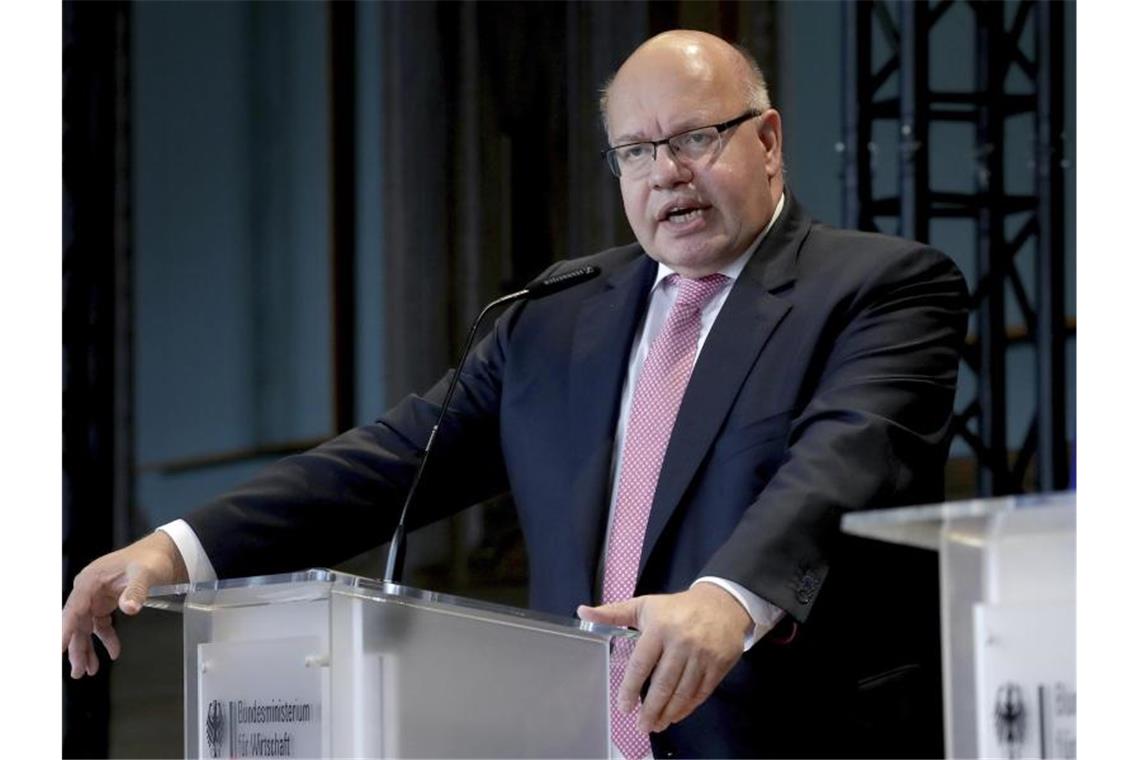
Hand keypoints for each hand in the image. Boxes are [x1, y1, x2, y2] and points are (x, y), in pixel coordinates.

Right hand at [62, 531, 187, 678]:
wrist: (165, 553)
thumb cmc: (151, 557)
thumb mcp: (145, 573)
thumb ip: (136, 590)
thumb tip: (129, 608)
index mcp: (91, 580)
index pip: (73, 609)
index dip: (65, 630)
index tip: (59, 648)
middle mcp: (90, 590)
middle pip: (77, 622)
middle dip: (77, 647)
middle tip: (79, 670)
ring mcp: (98, 597)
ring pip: (87, 627)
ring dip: (87, 648)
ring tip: (90, 669)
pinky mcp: (108, 603)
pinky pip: (101, 625)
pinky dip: (106, 639)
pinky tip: (113, 652)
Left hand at [577, 583, 752, 732]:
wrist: (722, 604)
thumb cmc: (676, 608)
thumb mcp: (644, 606)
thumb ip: (613, 612)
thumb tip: (582, 611)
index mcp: (660, 627)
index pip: (642, 664)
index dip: (631, 688)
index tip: (624, 707)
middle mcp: (682, 642)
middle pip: (663, 683)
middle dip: (651, 709)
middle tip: (642, 725)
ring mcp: (702, 655)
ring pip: (683, 691)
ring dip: (668, 712)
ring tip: (657, 725)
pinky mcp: (718, 665)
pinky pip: (701, 692)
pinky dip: (688, 707)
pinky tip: (676, 714)